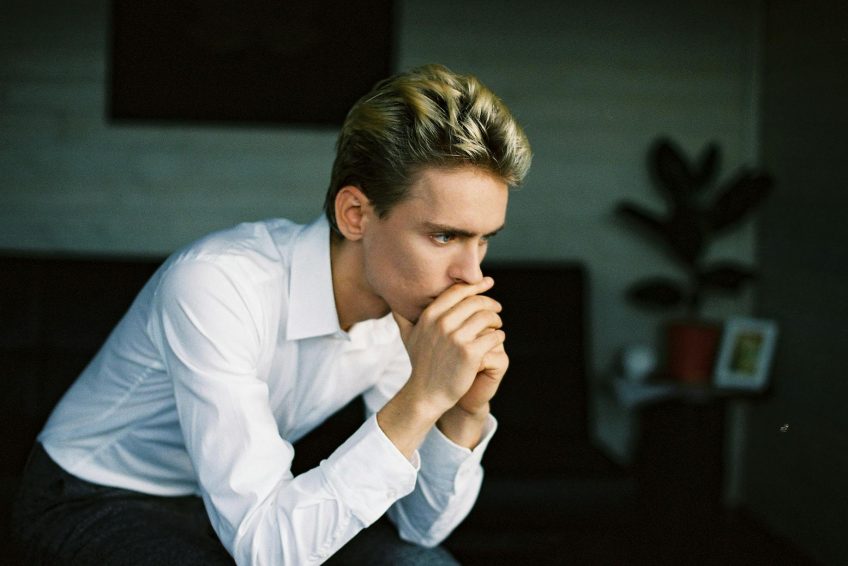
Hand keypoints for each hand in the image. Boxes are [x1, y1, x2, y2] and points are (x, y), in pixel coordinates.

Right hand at [393, 277, 504, 417]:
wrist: (426, 394)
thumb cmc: (421, 364)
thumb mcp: (408, 337)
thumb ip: (403, 317)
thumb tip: (394, 301)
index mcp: (429, 316)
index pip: (457, 291)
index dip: (475, 284)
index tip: (487, 282)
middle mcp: (441, 323)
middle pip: (475, 302)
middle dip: (490, 303)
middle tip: (497, 308)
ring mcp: (456, 338)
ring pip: (487, 317)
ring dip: (496, 320)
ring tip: (497, 325)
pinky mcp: (470, 353)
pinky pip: (494, 336)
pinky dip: (498, 336)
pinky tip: (497, 339)